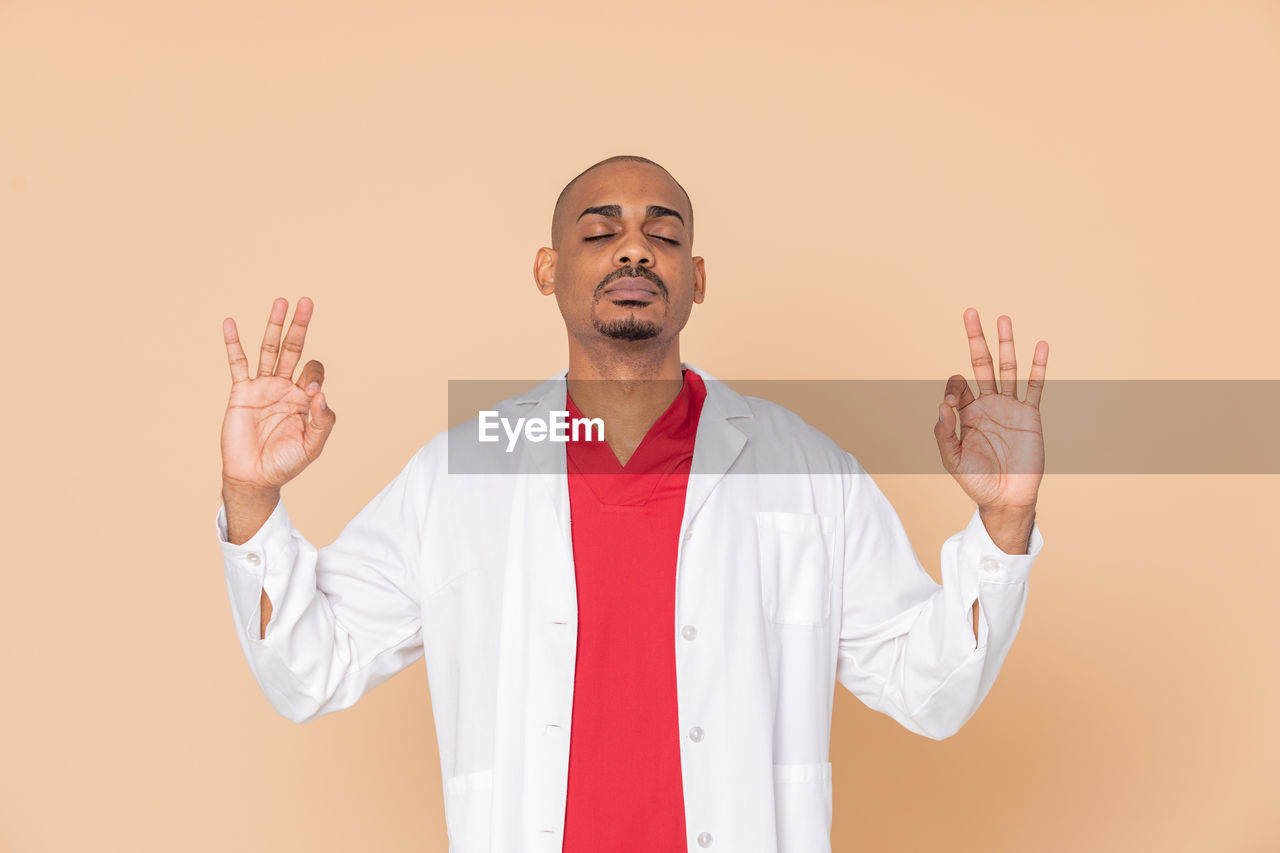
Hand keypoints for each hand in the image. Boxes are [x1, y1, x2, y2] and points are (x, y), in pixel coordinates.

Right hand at [220, 297, 335, 494]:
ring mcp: (263, 387)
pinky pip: (237, 364)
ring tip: (280, 302)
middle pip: (293, 349)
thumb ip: (322, 420)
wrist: (254, 477)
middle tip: (306, 302)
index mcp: (304, 398)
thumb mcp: (313, 445)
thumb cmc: (286, 463)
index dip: (314, 373)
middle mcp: (285, 387)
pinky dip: (234, 344)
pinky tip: (231, 323)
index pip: (313, 371)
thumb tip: (321, 393)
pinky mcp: (242, 393)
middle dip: (300, 326)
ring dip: (274, 326)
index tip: (310, 389)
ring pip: (269, 350)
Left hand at [933, 309, 1047, 511]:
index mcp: (967, 414)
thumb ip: (945, 432)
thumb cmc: (976, 481)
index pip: (958, 385)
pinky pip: (1035, 385)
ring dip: (1005, 344)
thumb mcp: (952, 459)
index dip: (954, 386)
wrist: (1007, 498)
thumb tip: (944, 403)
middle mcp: (988, 405)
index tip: (954, 402)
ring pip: (1007, 368)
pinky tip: (1040, 345)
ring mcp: (1010, 407)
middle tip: (970, 312)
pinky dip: (1038, 365)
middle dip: (976, 339)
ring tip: (1003, 318)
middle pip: (981, 364)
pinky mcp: (1030, 415)